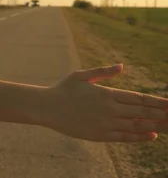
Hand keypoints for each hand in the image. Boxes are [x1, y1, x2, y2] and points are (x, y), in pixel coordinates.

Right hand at [43, 64, 167, 141]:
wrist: (46, 107)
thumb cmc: (62, 89)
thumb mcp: (81, 76)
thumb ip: (103, 72)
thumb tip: (121, 66)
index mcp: (106, 93)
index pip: (138, 98)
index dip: (156, 102)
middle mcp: (109, 109)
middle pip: (141, 112)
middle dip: (160, 113)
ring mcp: (105, 123)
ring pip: (136, 125)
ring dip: (154, 125)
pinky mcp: (99, 135)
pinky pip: (124, 136)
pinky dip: (139, 136)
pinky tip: (151, 135)